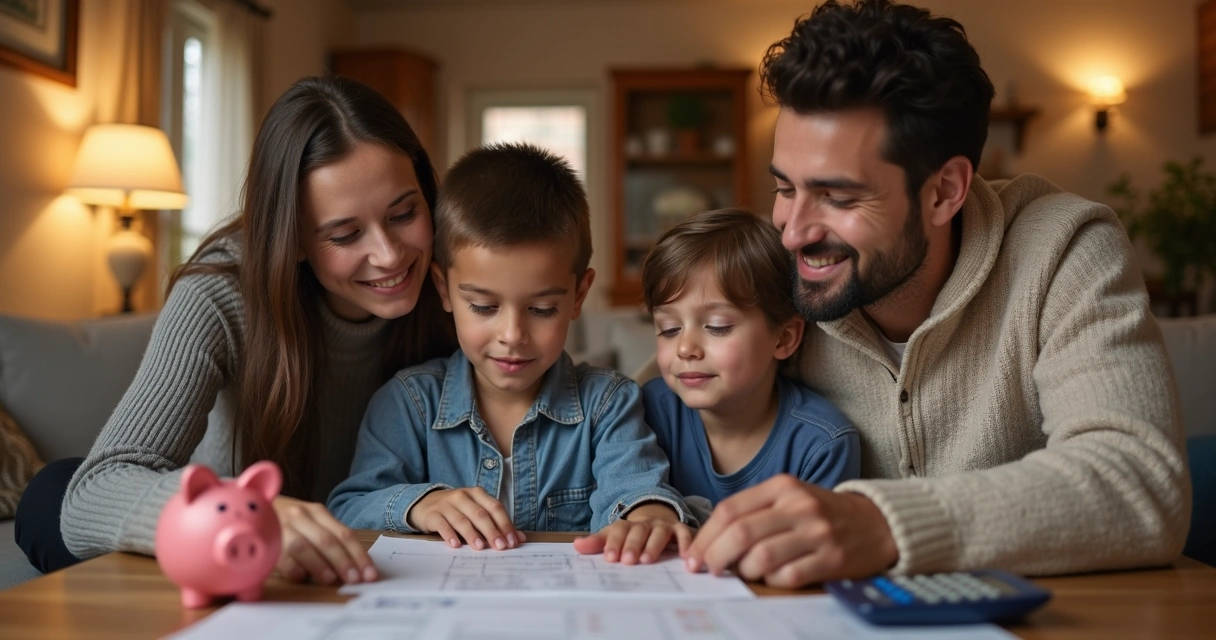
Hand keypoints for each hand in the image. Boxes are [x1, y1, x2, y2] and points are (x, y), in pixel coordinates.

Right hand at [272, 496, 377, 584]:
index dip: (359, 555)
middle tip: (354, 579)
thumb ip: (328, 538)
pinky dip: (291, 567)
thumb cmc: (288, 520)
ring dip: (319, 564)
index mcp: (318, 512)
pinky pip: (280, 555)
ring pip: (304, 546)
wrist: (250, 505)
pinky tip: (301, 577)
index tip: (370, 574)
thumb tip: (354, 566)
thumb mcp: (310, 522)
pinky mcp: (265, 540)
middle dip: (343, 561)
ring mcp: (282, 527)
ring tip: (331, 579)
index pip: (344, 534)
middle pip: (327, 540)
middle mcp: (301, 516)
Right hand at [408, 487, 521, 550]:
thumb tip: (519, 538)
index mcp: (477, 493)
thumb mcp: (476, 511)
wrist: (425, 503)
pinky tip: (455, 545)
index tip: (512, 542)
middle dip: (492, 531)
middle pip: (480, 514)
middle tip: (500, 547)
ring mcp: (446, 504)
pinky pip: (442, 524)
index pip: (495, 508)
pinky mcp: (433, 514)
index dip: (505, 524)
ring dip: (472, 534)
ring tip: (480, 547)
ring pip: (462, 519)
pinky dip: (450, 534)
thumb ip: (496, 523)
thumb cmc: (457, 510)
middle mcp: (462, 496)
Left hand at [572, 503, 691, 563]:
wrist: (659, 516)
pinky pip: (684, 533)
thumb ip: (597, 542)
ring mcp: (663, 526)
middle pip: (638, 531)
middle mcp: (645, 524)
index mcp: (627, 525)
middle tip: (627, 561)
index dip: (613, 543)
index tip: (609, 557)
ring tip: (647, 560)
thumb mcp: (615, 536)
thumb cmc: (633, 534)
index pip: (618, 531)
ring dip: (653, 545)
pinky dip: (685, 543)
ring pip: (659, 533)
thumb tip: (576, 545)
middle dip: (632, 545)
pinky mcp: (680, 529)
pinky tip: (684, 556)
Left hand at [684, 475, 897, 587]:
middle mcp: (799, 505)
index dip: (706, 535)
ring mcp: (817, 532)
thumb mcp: (789, 498)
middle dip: (715, 556)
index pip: (730, 509)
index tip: (694, 555)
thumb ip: (754, 511)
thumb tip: (711, 540)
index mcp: (783, 486)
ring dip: (743, 571)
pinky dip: (772, 581)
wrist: (877, 522)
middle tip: (708, 569)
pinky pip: (788, 576)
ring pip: (761, 556)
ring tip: (743, 573)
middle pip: (741, 533)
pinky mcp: (832, 558)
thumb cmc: (821, 513)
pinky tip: (771, 578)